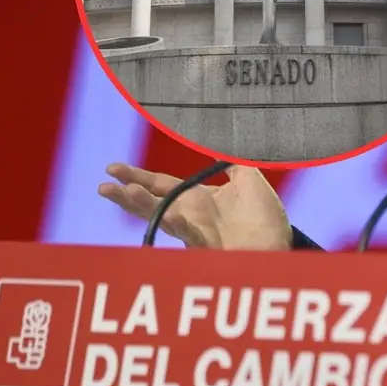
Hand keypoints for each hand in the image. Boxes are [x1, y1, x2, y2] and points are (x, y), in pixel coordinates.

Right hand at [97, 163, 291, 250]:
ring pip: (163, 219)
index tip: (112, 169)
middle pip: (151, 203)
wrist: (281, 243)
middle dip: (127, 195)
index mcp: (197, 198)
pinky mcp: (210, 246)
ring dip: (143, 207)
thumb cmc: (265, 217)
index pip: (160, 184)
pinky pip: (191, 235)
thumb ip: (229, 160)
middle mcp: (190, 215)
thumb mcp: (248, 178)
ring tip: (126, 193)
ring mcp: (197, 232)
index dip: (137, 177)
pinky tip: (171, 215)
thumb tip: (215, 139)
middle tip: (104, 186)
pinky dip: (180, 224)